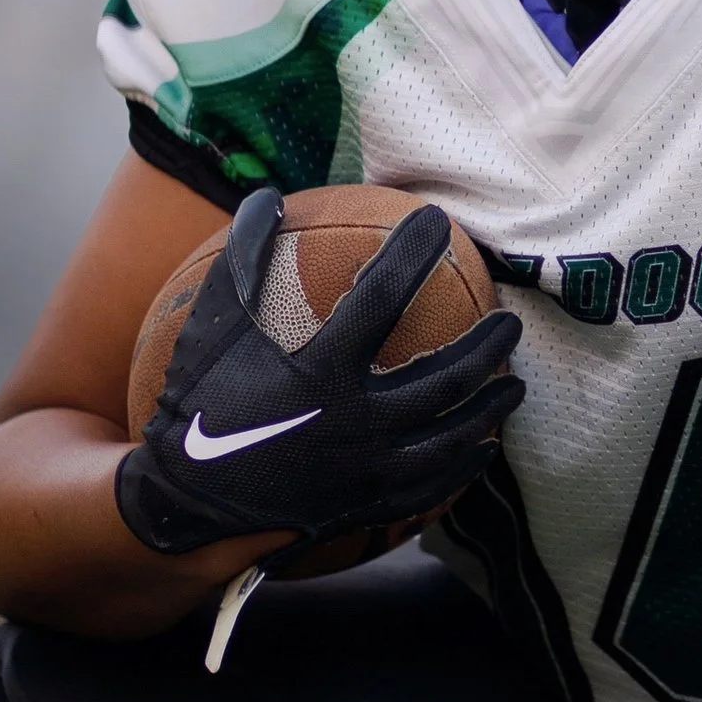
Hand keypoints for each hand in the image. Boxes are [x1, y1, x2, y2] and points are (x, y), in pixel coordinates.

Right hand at [114, 189, 522, 557]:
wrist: (185, 504)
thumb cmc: (197, 407)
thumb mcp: (211, 328)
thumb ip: (241, 260)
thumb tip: (267, 197)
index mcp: (321, 371)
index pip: (384, 295)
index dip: (413, 250)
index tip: (436, 222)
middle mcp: (356, 422)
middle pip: (446, 377)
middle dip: (488, 346)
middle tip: (510, 322)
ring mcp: (367, 470)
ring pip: (451, 436)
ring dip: (491, 406)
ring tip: (515, 383)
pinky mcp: (367, 505)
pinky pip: (432, 486)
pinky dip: (464, 464)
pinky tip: (483, 447)